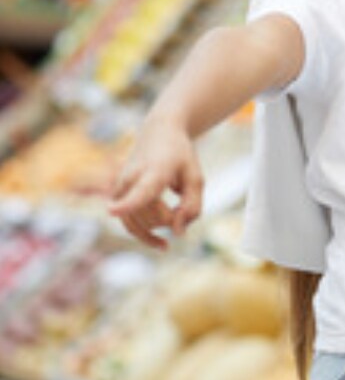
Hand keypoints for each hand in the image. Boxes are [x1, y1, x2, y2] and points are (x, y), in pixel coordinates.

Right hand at [108, 122, 202, 248]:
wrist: (158, 134)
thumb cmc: (180, 157)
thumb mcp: (196, 178)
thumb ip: (192, 207)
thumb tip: (178, 234)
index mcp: (154, 171)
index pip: (141, 190)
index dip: (128, 203)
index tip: (113, 211)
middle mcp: (131, 179)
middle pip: (150, 217)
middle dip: (171, 220)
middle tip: (185, 203)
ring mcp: (120, 188)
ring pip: (137, 224)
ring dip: (160, 227)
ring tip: (176, 211)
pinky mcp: (117, 196)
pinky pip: (129, 225)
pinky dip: (145, 236)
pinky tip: (163, 245)